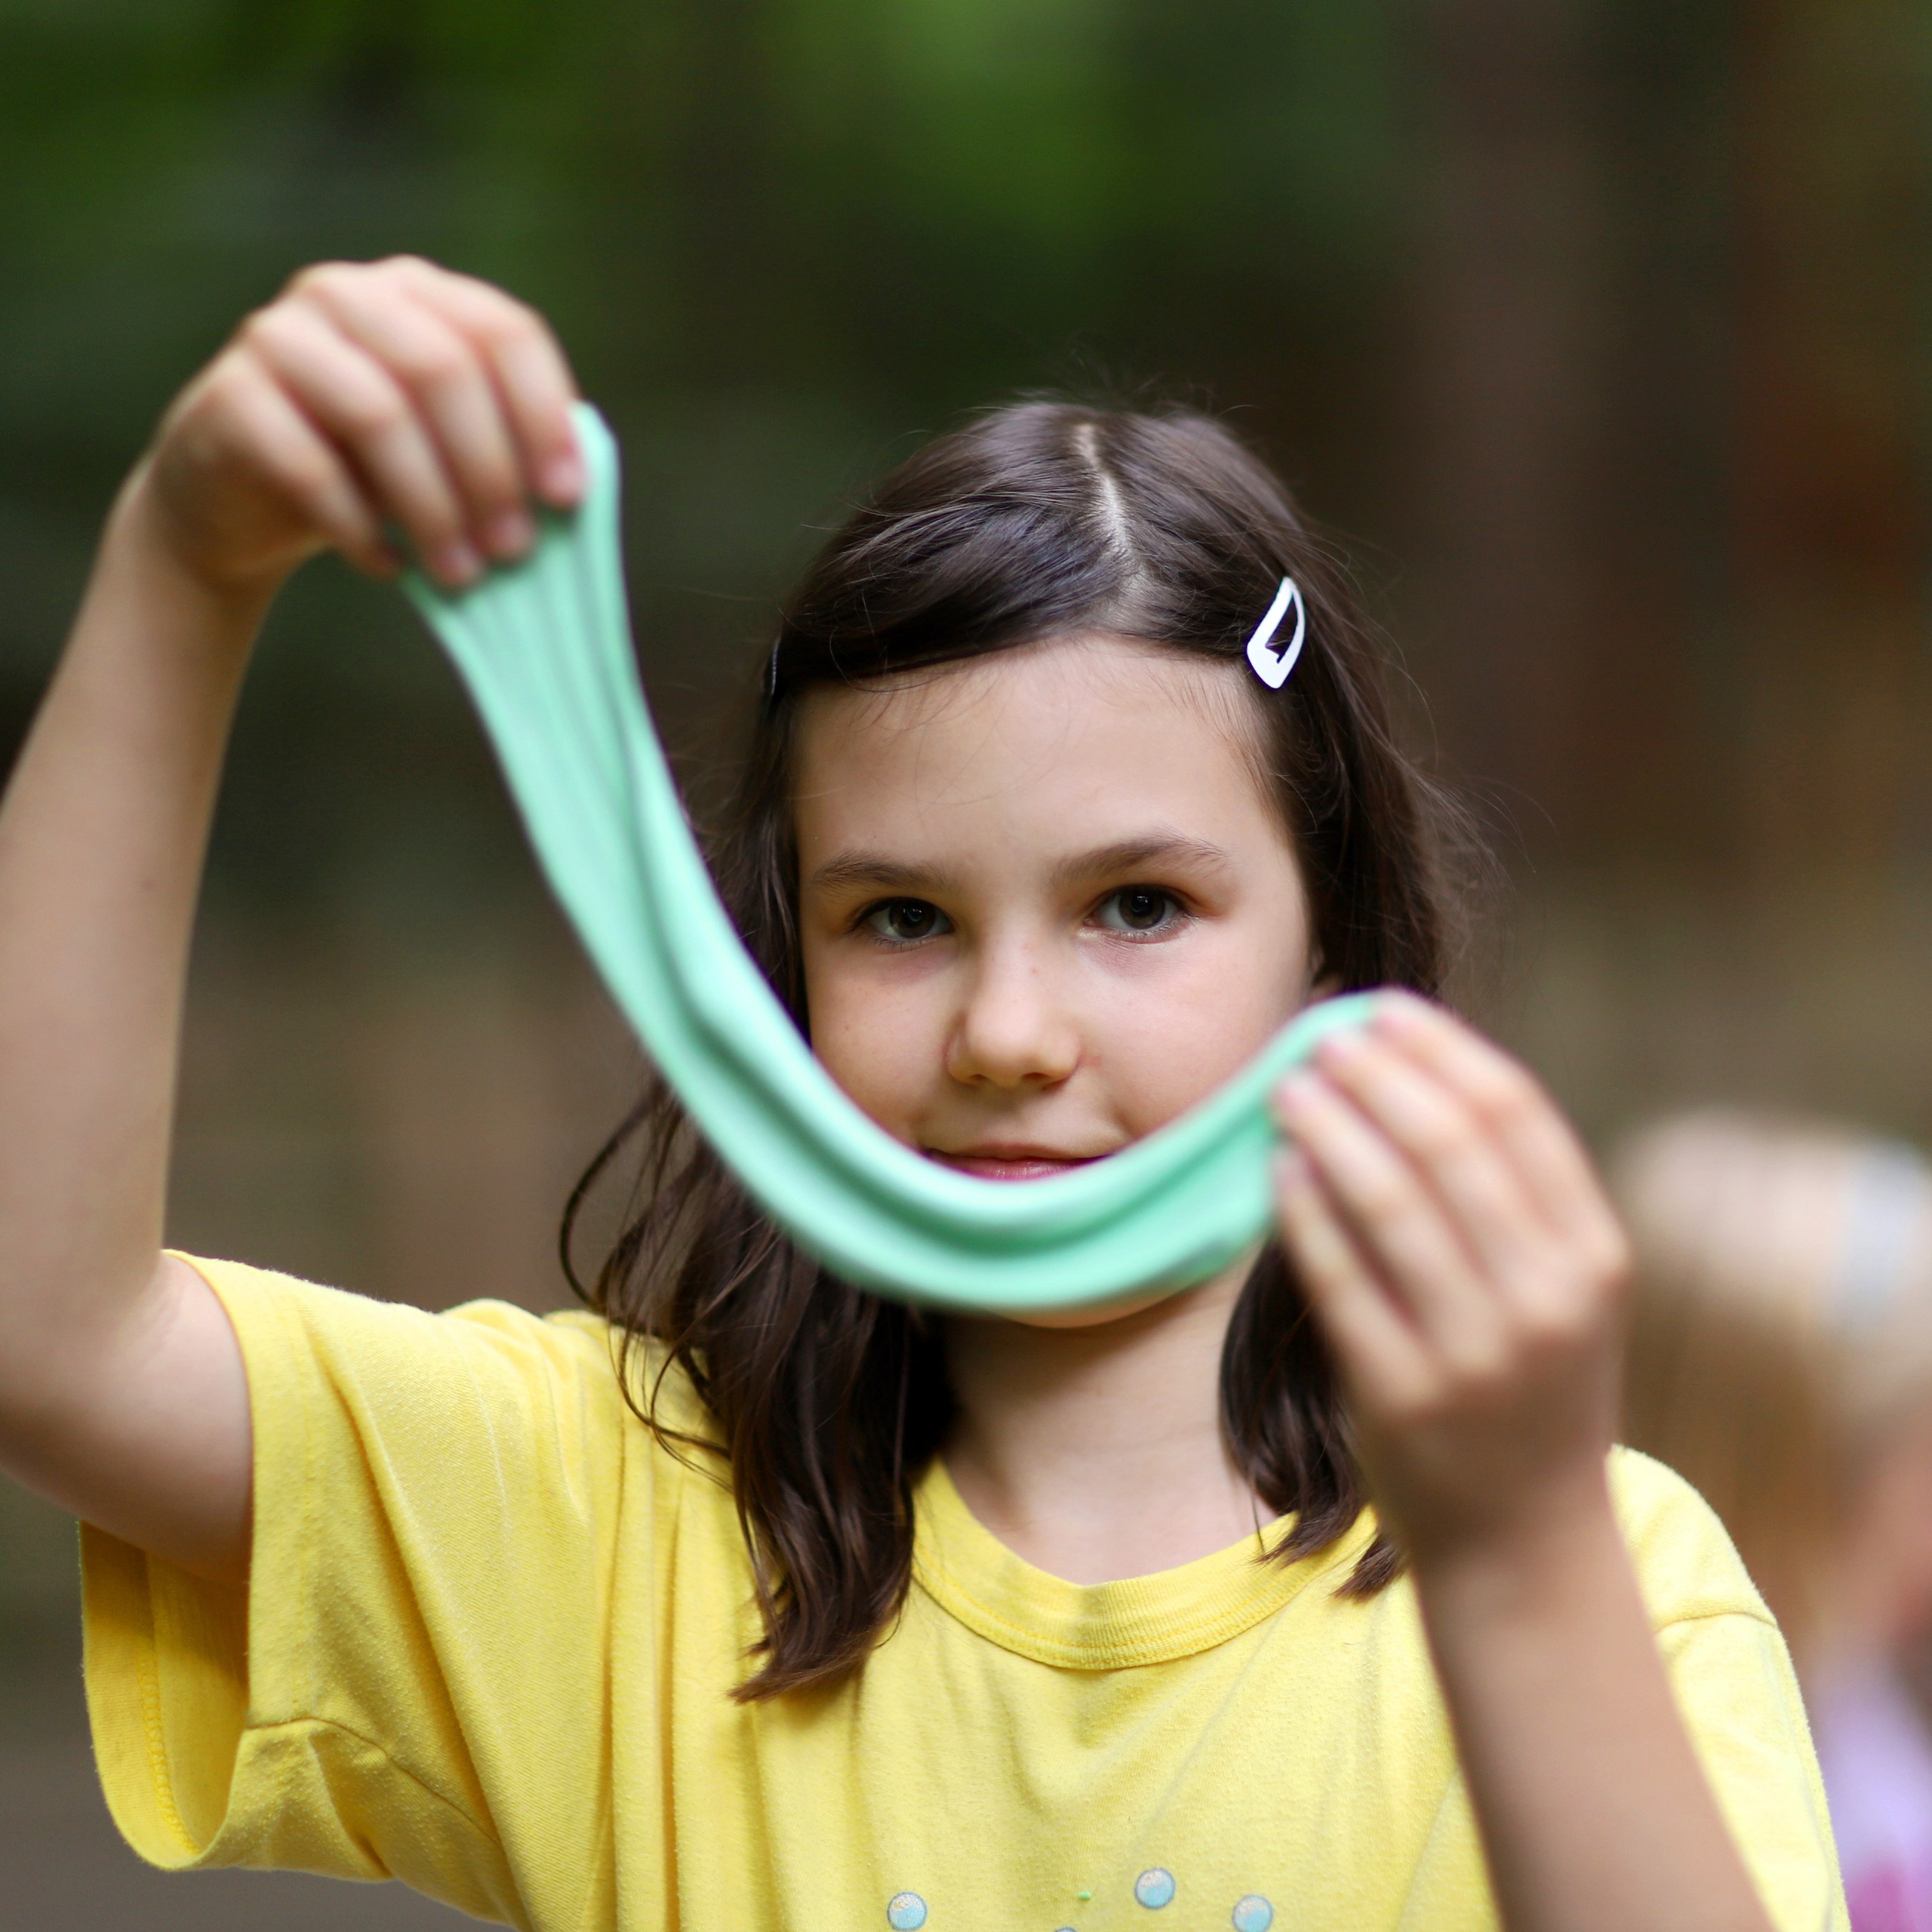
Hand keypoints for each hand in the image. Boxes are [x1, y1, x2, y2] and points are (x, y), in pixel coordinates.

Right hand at [129, 256, 582, 597]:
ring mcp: (278, 336)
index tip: (566, 499)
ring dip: (432, 508)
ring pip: (379, 414)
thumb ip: (502, 446)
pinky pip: (309, 466)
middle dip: (490, 470)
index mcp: (417, 291)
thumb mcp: (443, 449)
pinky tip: (391, 567)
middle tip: (514, 551)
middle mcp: (345, 293)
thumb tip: (570, 490)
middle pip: (444, 369)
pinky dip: (360, 528)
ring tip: (461, 575)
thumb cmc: (369, 474)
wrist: (240, 502)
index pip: (503, 331)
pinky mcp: (228, 396)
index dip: (543, 416)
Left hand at [1272, 993, 1629, 1569]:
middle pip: (1450, 1144)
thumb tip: (1417, 1071)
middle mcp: (1546, 1299)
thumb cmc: (1531, 1395)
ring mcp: (1476, 1351)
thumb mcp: (1561, 1295)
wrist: (1527, 1544)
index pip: (1516, 1115)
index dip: (1442, 1049)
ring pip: (1390, 1201)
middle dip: (1378, 1075)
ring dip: (1330, 1128)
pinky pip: (1340, 1278)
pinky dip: (1303, 1211)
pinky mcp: (1404, 1395)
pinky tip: (1277, 1168)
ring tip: (1287, 1086)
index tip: (1383, 1009)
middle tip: (1322, 1036)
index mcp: (1593, 1257)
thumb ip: (1515, 1201)